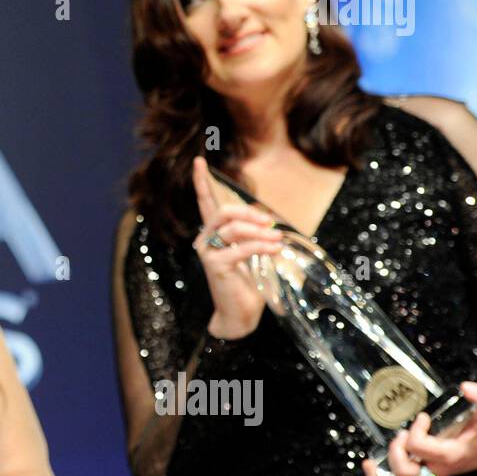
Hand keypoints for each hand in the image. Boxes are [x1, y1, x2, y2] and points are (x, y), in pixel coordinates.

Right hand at [191, 156, 281, 338]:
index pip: (205, 203)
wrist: (239, 314)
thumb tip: (267, 222)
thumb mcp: (250, 253)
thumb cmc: (246, 283)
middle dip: (248, 212)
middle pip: (223, 211)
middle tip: (269, 221)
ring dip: (260, 232)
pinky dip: (262, 246)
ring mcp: (208, 253)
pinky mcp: (216, 265)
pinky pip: (241, 248)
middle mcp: (205, 240)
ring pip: (233, 228)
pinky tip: (276, 249)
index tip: (199, 161)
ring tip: (277, 239)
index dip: (201, 181)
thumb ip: (252, 235)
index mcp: (213, 234)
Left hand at [362, 382, 476, 475]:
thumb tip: (466, 388)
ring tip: (392, 445)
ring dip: (386, 467)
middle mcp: (437, 470)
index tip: (423, 418)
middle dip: (398, 449)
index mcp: (450, 456)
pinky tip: (370, 465)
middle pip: (406, 471)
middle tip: (405, 433)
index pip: (421, 447)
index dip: (416, 430)